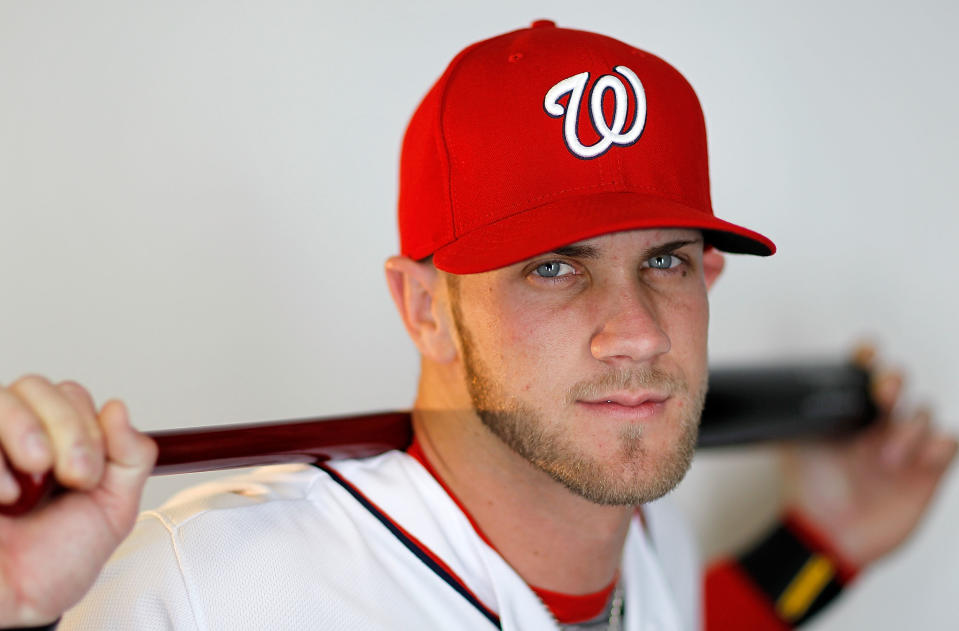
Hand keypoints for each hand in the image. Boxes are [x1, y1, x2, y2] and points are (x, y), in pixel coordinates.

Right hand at [0, 376, 156, 626]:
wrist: (11, 606)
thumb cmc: (51, 564)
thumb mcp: (112, 510)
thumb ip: (130, 458)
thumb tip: (118, 409)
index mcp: (54, 444)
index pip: (70, 396)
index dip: (89, 425)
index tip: (92, 474)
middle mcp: (13, 440)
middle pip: (36, 387)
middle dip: (68, 427)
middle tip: (75, 475)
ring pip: (3, 397)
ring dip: (29, 429)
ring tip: (36, 477)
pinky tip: (5, 495)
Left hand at [781, 348, 956, 569]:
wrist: (827, 534)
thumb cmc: (809, 492)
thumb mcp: (794, 448)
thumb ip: (787, 420)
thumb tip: (760, 400)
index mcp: (847, 413)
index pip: (862, 372)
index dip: (867, 356)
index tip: (864, 352)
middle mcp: (877, 423)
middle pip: (899, 382)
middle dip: (893, 380)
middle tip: (881, 394)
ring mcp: (904, 445)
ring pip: (923, 412)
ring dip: (908, 427)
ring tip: (885, 456)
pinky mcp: (927, 471)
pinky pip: (948, 443)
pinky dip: (938, 445)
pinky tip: (918, 459)